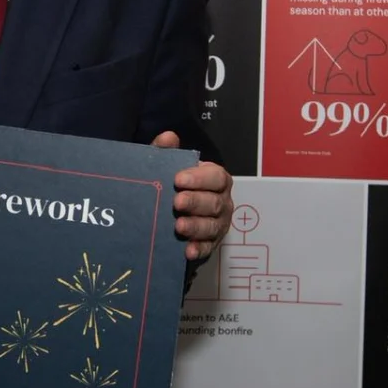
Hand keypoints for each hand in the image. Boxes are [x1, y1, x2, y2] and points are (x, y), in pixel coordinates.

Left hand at [152, 131, 233, 262]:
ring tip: (179, 227)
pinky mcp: (210, 243)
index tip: (178, 180)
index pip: (215, 176)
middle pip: (214, 202)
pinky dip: (199, 249)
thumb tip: (168, 137)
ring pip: (212, 226)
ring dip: (196, 226)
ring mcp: (218, 224)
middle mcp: (221, 201)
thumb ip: (166, 152)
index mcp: (215, 180)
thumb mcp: (167, 167)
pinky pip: (208, 248)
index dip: (199, 178)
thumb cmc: (173, 187)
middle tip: (177, 203)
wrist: (169, 215)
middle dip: (196, 202)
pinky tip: (188, 250)